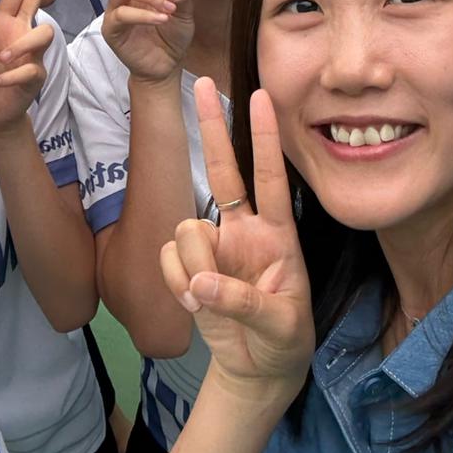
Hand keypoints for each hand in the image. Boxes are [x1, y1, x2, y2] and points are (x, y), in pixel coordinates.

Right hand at [160, 80, 313, 398]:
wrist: (257, 370)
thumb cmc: (284, 341)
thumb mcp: (281, 326)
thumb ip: (244, 303)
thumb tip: (202, 283)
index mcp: (278, 234)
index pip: (271, 176)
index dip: (264, 138)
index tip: (261, 97)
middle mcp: (243, 229)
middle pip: (223, 168)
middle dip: (212, 127)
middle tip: (201, 82)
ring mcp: (213, 246)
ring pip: (186, 231)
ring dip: (193, 269)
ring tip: (210, 300)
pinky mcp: (188, 267)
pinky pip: (168, 259)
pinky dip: (176, 284)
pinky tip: (195, 303)